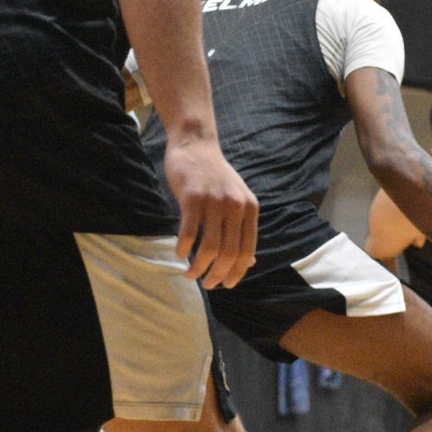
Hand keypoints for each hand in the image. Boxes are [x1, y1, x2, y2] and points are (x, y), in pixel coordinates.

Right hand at [165, 137, 258, 288]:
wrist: (197, 146)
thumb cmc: (216, 178)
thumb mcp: (238, 201)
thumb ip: (244, 229)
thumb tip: (250, 262)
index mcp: (250, 209)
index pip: (247, 250)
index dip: (237, 271)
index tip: (227, 285)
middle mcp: (236, 206)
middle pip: (229, 252)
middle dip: (218, 275)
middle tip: (207, 284)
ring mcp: (214, 201)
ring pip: (210, 247)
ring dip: (199, 266)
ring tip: (191, 274)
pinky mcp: (192, 197)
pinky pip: (188, 232)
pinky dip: (184, 248)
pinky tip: (180, 254)